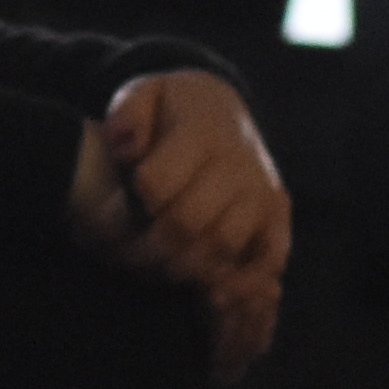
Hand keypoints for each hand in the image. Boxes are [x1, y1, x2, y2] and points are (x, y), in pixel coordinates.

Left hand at [69, 69, 291, 367]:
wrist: (226, 111)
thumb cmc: (174, 110)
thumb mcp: (144, 94)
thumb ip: (127, 114)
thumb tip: (125, 147)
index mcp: (201, 132)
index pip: (157, 184)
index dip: (126, 207)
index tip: (111, 213)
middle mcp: (238, 163)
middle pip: (187, 222)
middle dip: (148, 248)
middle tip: (124, 257)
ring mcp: (262, 191)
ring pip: (221, 246)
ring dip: (182, 268)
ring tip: (155, 269)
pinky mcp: (277, 214)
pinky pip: (268, 257)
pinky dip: (240, 283)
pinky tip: (210, 295)